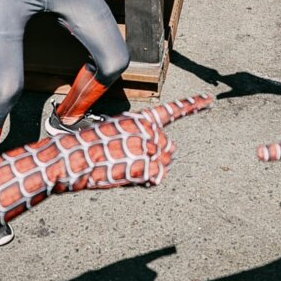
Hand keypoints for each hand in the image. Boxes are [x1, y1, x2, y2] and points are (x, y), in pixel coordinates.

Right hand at [42, 95, 212, 192]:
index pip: (172, 110)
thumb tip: (148, 152)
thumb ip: (134, 137)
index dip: (193, 104)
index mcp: (139, 119)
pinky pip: (155, 178)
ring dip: (150, 170)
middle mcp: (148, 130)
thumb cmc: (85, 146)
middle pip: (169, 148)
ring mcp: (148, 148)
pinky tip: (128, 178)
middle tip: (131, 162)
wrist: (71, 158)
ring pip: (164, 164)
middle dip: (156, 158)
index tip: (209, 99)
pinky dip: (145, 181)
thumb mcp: (110, 131)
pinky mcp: (145, 166)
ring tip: (125, 168)